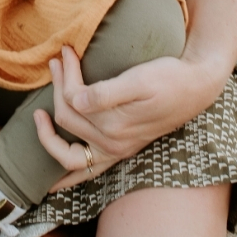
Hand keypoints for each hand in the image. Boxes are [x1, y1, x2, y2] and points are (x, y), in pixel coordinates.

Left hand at [37, 45, 223, 170]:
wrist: (196, 87)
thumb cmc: (169, 78)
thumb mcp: (139, 80)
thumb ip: (106, 93)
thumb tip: (76, 100)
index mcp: (116, 126)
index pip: (73, 101)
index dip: (66, 75)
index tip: (67, 51)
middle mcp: (114, 144)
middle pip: (67, 117)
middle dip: (58, 87)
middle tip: (57, 60)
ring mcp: (116, 150)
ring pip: (68, 144)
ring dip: (50, 125)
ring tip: (40, 106)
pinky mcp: (119, 149)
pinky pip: (87, 173)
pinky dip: (67, 178)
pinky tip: (51, 185)